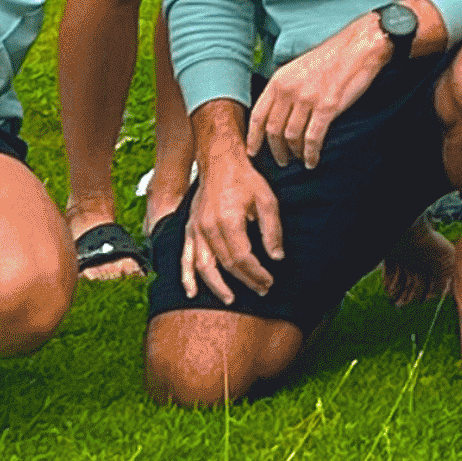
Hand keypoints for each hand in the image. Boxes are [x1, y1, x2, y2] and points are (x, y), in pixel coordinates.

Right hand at [182, 145, 284, 302]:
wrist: (219, 161)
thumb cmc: (245, 178)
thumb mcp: (267, 200)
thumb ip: (272, 230)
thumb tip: (277, 257)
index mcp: (228, 221)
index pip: (242, 258)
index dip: (257, 273)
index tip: (270, 281)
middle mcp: (207, 228)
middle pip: (226, 265)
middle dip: (245, 280)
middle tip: (261, 290)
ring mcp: (195, 229)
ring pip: (203, 266)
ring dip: (217, 286)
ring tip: (231, 299)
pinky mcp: (189, 228)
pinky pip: (184, 258)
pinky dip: (187, 277)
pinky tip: (192, 292)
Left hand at [251, 12, 396, 166]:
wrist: (358, 47)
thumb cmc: (331, 57)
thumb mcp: (298, 68)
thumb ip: (285, 88)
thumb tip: (279, 113)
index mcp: (279, 80)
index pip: (258, 115)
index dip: (254, 137)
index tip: (253, 151)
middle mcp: (289, 91)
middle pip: (273, 130)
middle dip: (275, 150)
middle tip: (281, 160)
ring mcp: (307, 99)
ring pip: (291, 137)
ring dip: (294, 153)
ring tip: (299, 159)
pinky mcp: (327, 108)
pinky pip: (313, 139)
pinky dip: (311, 154)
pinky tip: (312, 160)